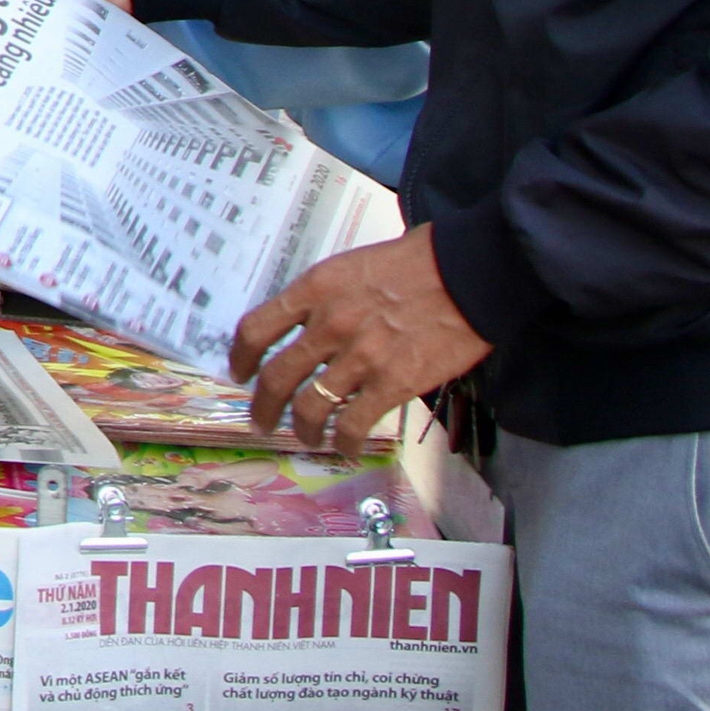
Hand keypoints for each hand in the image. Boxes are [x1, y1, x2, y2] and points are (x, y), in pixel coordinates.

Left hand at [230, 225, 492, 457]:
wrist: (469, 272)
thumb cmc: (416, 262)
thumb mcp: (353, 266)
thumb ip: (326, 298)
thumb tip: (309, 330)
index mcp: (315, 289)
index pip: (257, 328)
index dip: (241, 357)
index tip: (240, 372)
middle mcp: (328, 325)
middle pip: (276, 377)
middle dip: (263, 407)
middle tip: (262, 421)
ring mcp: (358, 358)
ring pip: (309, 408)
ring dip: (302, 430)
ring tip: (306, 438)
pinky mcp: (391, 384)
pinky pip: (352, 425)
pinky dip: (342, 443)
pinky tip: (344, 448)